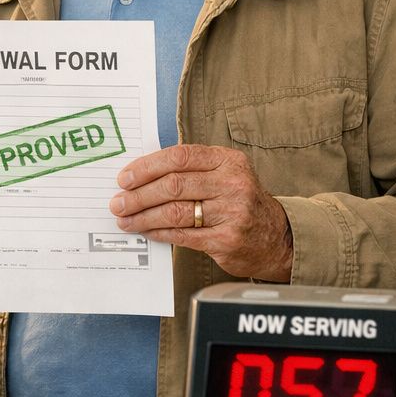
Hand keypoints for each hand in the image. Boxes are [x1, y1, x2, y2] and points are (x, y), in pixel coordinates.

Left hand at [111, 144, 292, 280]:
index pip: (180, 157)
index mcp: (228, 161)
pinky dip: (159, 232)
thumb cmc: (238, 201)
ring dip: (143, 216)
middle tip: (118, 202)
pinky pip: (183, 234)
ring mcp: (232, 212)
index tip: (124, 178)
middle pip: (174, 185)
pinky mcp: (227, 239)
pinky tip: (146, 230)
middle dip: (139, 195)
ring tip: (125, 219)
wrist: (277, 237)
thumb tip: (139, 175)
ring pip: (175, 211)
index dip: (147, 167)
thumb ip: (190, 170)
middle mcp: (233, 183)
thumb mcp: (224, 175)